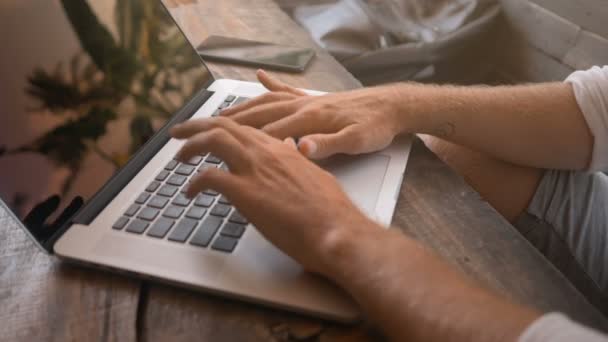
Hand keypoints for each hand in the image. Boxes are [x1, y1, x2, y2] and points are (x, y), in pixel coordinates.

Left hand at [170, 117, 377, 275]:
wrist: (337, 230)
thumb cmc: (330, 210)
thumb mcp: (314, 175)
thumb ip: (296, 160)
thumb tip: (290, 148)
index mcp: (282, 149)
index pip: (245, 127)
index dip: (223, 126)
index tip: (210, 130)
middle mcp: (266, 152)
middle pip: (224, 125)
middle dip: (196, 125)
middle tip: (179, 131)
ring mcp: (255, 170)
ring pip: (213, 139)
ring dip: (190, 145)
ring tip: (179, 156)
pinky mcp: (246, 192)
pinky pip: (208, 177)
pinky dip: (194, 182)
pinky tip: (190, 192)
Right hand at [221, 70, 403, 158]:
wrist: (392, 106)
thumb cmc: (376, 126)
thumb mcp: (357, 142)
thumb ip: (328, 145)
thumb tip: (302, 148)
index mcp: (310, 118)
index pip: (267, 132)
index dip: (239, 142)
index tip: (215, 149)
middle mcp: (303, 105)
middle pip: (258, 113)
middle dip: (228, 122)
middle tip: (202, 128)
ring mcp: (307, 99)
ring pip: (266, 101)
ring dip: (241, 107)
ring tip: (218, 112)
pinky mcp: (314, 97)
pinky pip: (287, 89)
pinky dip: (271, 83)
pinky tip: (259, 75)